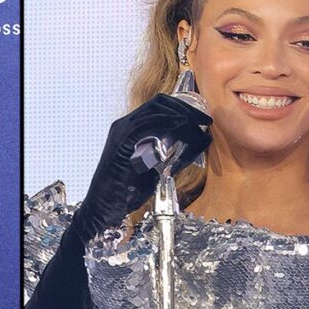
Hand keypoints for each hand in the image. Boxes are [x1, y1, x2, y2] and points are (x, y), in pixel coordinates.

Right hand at [67, 93, 211, 247]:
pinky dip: (168, 123)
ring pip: (156, 109)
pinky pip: (147, 124)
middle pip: (160, 102)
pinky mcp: (121, 141)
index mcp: (132, 128)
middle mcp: (125, 124)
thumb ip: (177, 154)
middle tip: (205, 120)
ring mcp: (121, 131)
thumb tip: (201, 142)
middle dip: (187, 108)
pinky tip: (182, 130)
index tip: (203, 119)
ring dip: (182, 115)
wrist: (104, 206)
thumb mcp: (159, 168)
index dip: (185, 108)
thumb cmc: (128, 191)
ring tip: (198, 127)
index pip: (160, 106)